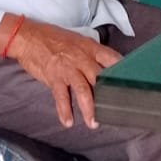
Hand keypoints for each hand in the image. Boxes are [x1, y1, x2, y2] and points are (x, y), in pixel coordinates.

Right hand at [0, 15, 119, 128]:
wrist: (29, 37)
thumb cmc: (55, 39)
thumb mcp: (79, 42)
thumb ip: (93, 55)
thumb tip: (107, 69)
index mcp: (91, 48)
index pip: (113, 60)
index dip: (123, 73)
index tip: (131, 87)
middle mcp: (82, 58)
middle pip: (101, 79)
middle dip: (108, 97)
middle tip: (115, 112)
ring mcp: (68, 68)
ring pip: (83, 91)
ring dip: (89, 109)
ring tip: (94, 123)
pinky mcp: (54, 77)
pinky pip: (61, 97)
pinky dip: (64, 111)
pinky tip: (68, 122)